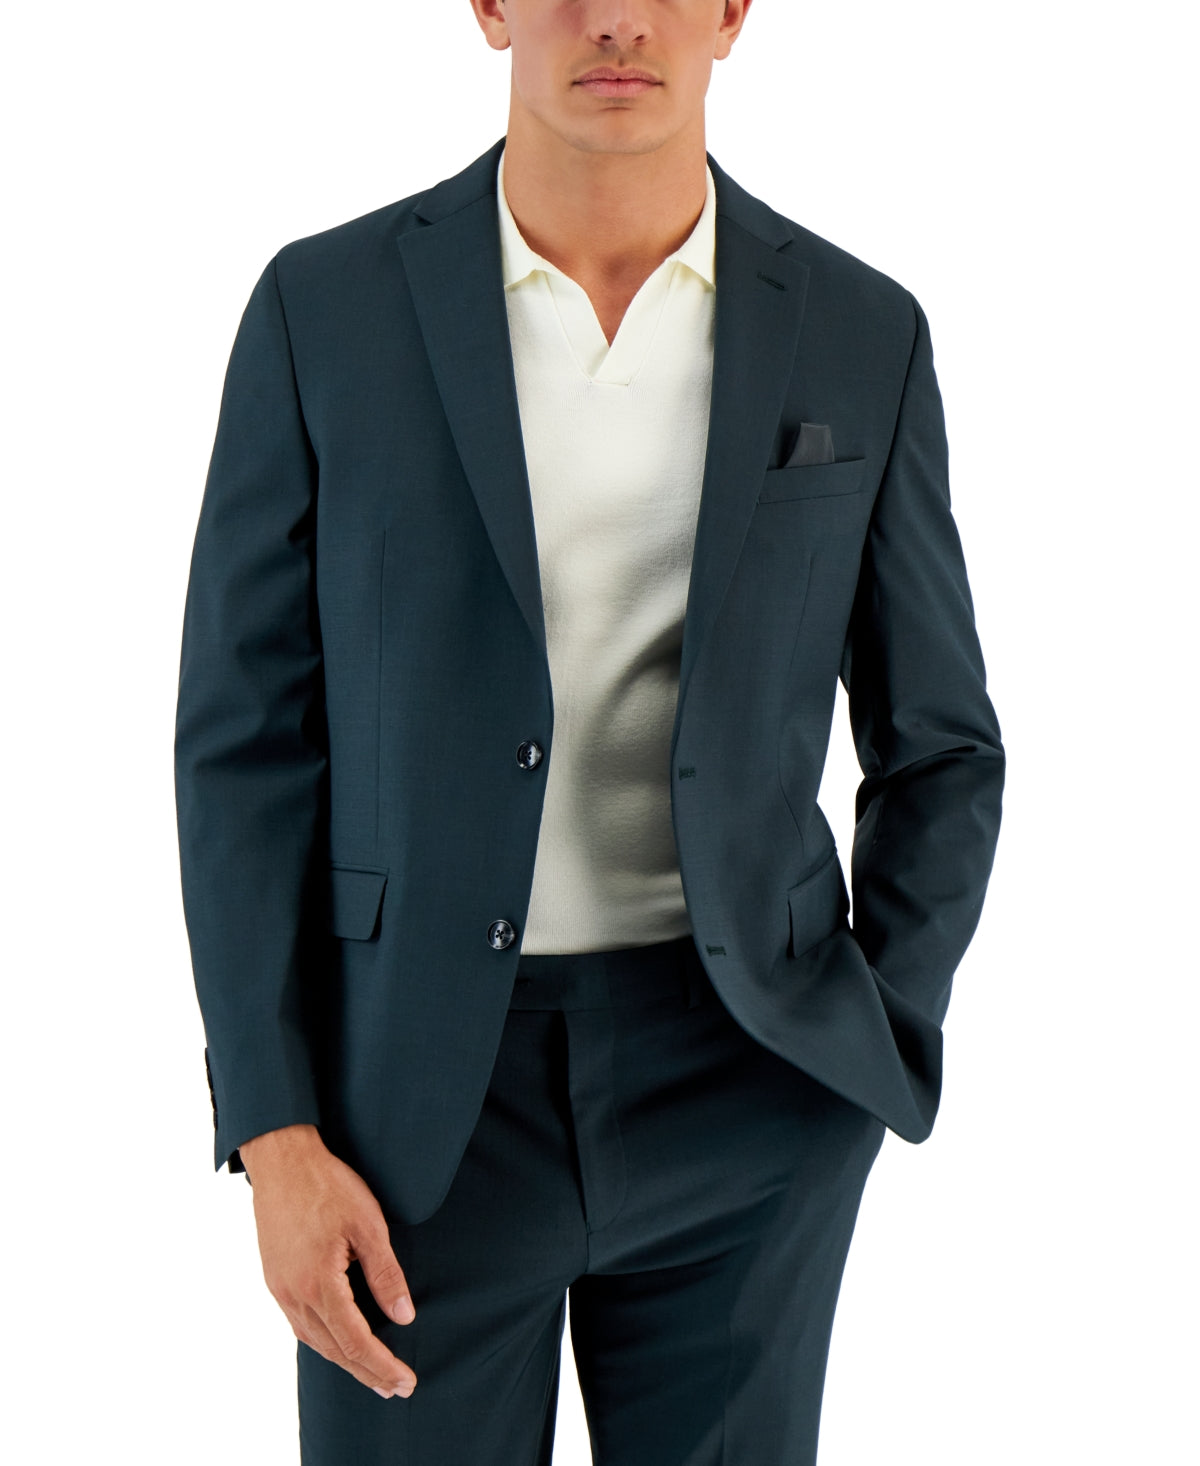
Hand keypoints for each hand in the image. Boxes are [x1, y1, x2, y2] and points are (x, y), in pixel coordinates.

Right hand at [240, 1123, 417, 1399]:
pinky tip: (337, 1340)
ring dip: (344, 1360)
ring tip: (371, 1373)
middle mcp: (294, 1294)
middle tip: (395, 1389)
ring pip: (314, 1340)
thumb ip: (385, 1274)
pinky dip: (323, 1339)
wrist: (282, 1159)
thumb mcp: (368, 1224)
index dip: (383, 1366)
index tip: (406, 1382)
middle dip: (366, 1372)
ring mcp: (280, 1288)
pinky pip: (300, 1323)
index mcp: (319, 1284)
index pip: (356, 1342)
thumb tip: (403, 1317)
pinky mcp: (275, 1278)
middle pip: (334, 1350)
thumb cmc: (328, 1185)